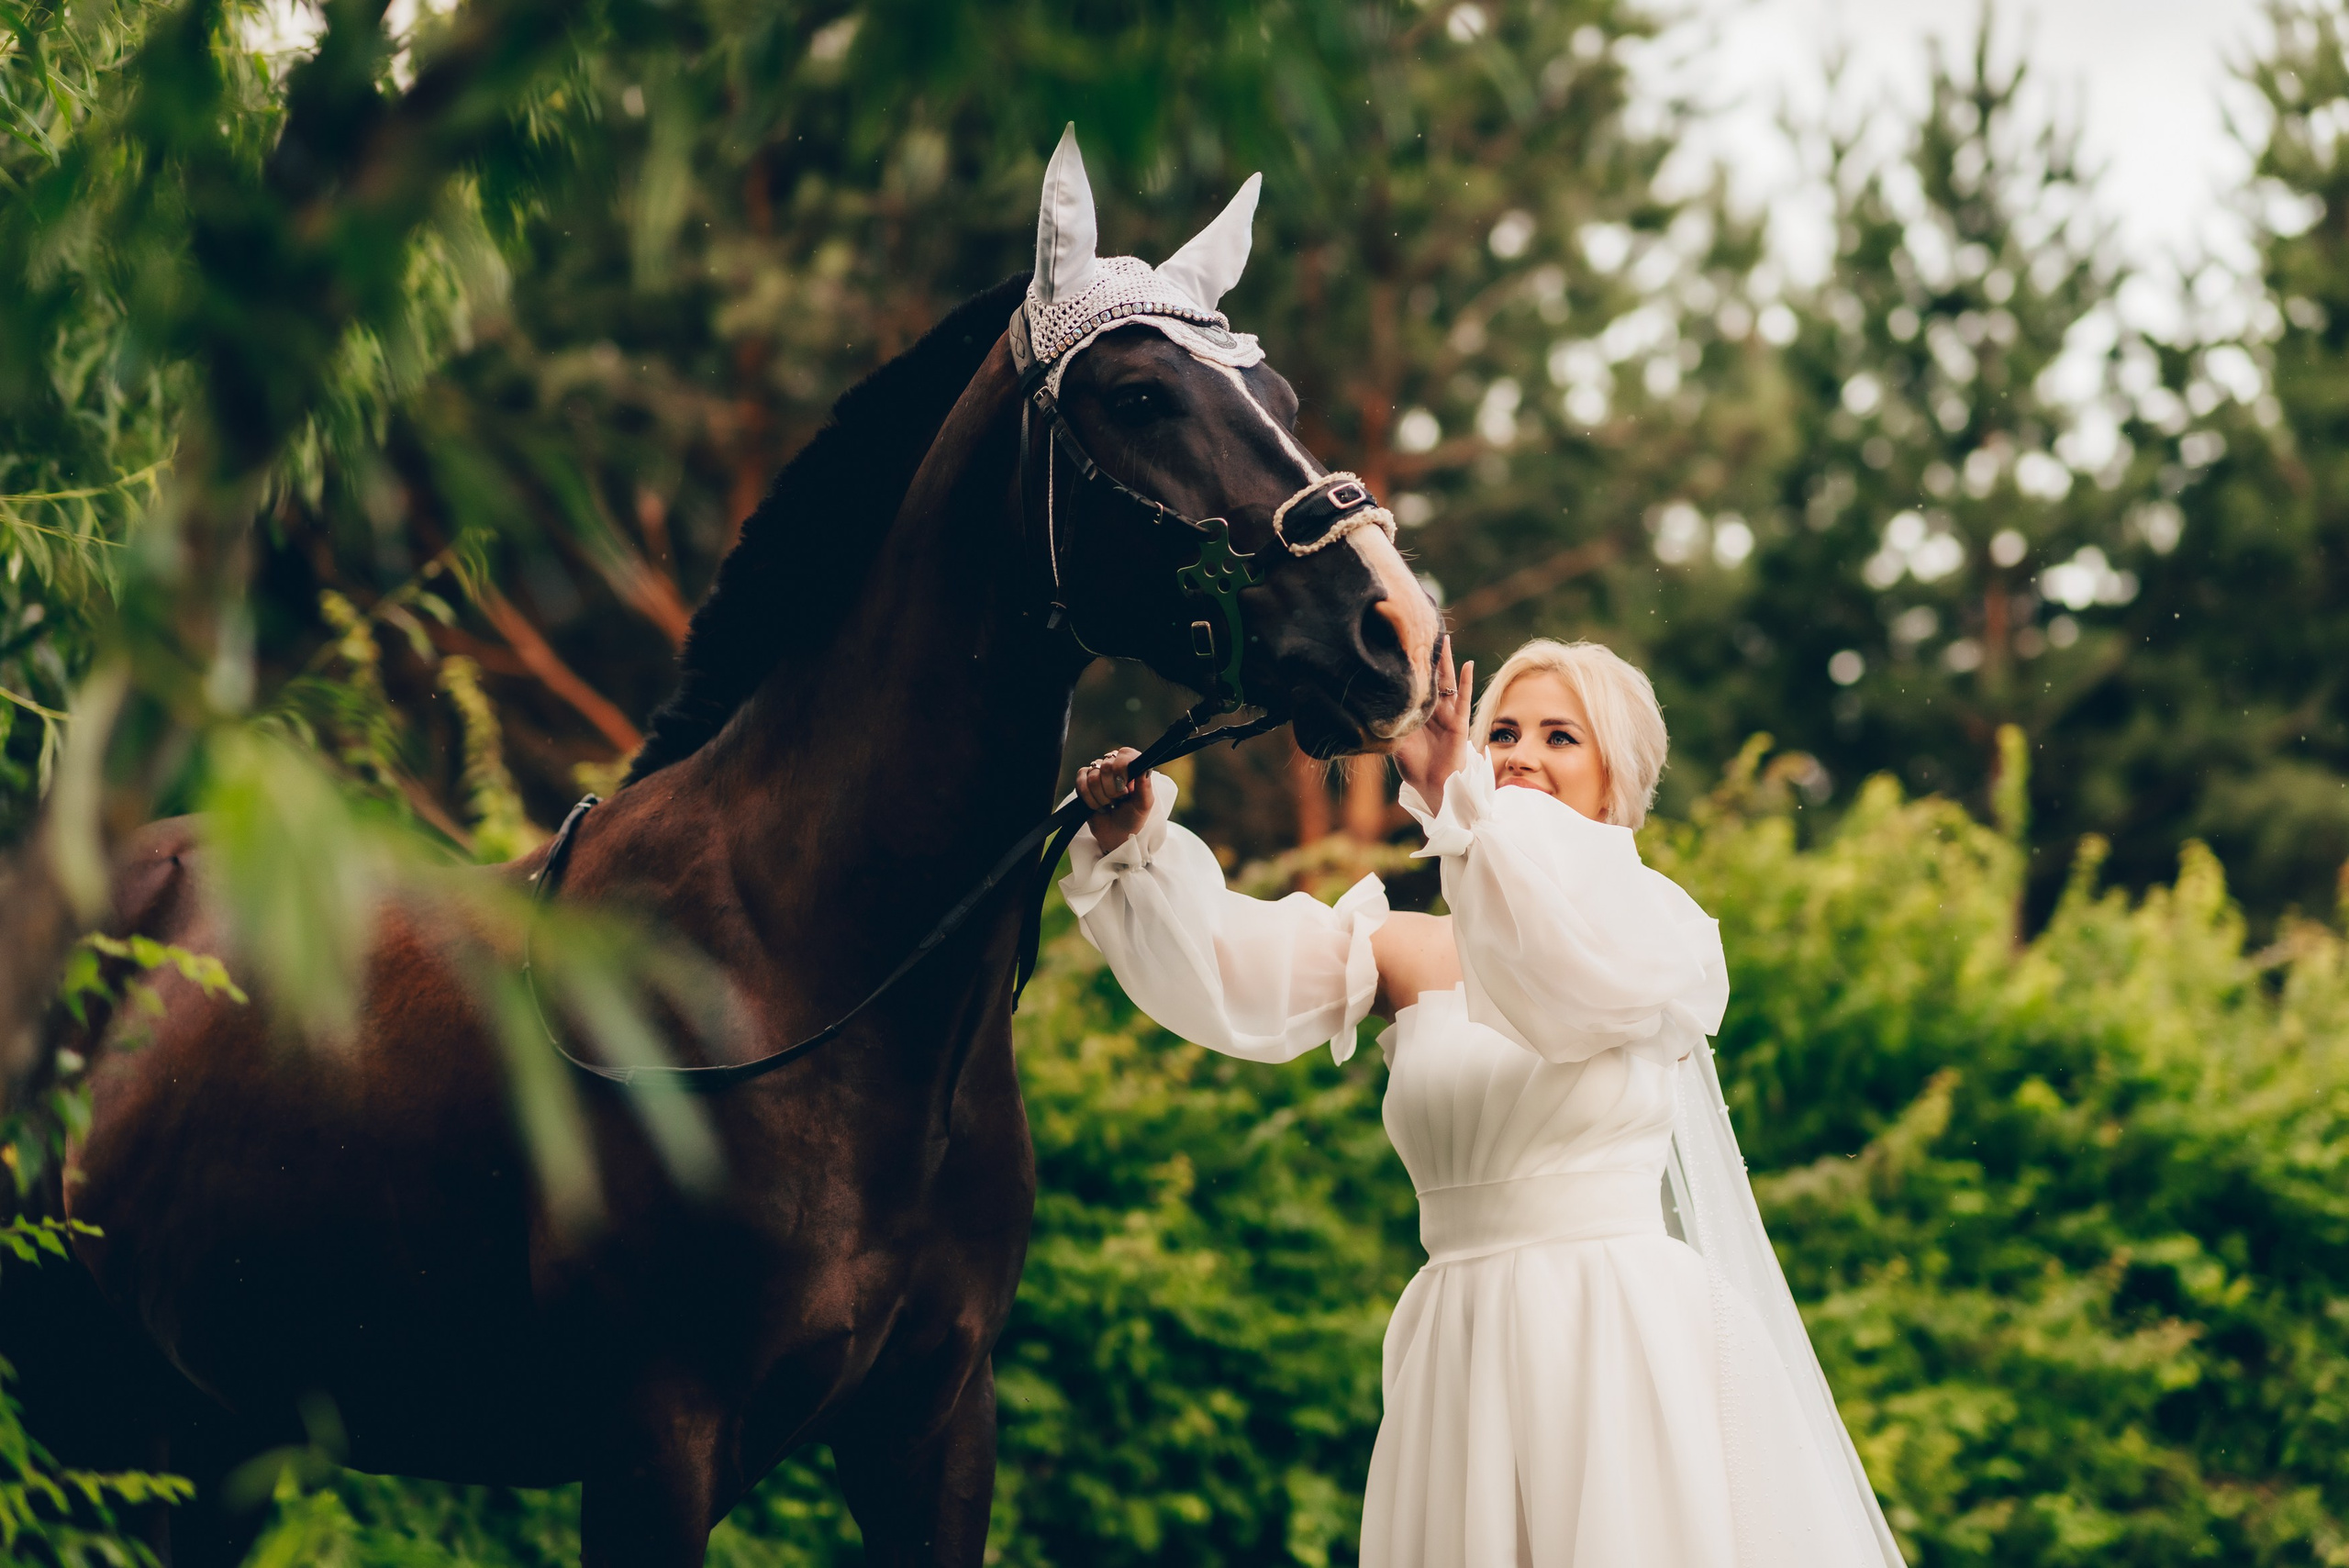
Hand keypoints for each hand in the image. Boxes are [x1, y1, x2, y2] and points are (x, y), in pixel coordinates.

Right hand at [1076, 747, 1152, 852]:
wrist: (1117, 835)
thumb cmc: (1134, 818)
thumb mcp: (1144, 804)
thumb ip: (1145, 785)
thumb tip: (1145, 767)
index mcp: (1133, 766)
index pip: (1125, 754)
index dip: (1122, 769)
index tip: (1125, 787)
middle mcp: (1115, 765)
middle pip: (1106, 765)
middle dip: (1112, 790)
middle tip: (1118, 801)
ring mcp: (1098, 773)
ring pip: (1092, 776)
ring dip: (1101, 797)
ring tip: (1109, 805)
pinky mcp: (1084, 782)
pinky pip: (1080, 782)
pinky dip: (1089, 798)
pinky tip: (1097, 805)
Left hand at [1393, 636, 1472, 814]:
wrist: (1432, 787)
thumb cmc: (1414, 768)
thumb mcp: (1395, 741)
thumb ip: (1388, 723)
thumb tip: (1368, 706)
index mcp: (1418, 714)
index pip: (1414, 685)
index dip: (1411, 666)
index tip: (1403, 644)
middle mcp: (1433, 711)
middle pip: (1431, 678)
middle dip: (1429, 657)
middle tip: (1425, 631)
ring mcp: (1447, 715)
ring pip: (1446, 683)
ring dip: (1446, 662)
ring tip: (1445, 640)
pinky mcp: (1459, 723)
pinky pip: (1463, 699)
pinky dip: (1466, 682)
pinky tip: (1468, 665)